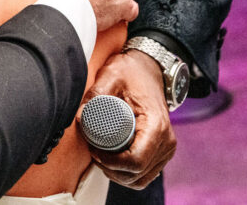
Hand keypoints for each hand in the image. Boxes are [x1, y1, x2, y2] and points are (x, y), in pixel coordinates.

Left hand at [79, 51, 175, 188]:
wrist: (149, 68)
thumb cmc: (131, 72)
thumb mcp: (111, 76)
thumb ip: (96, 93)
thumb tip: (79, 117)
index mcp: (156, 126)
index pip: (135, 161)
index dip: (111, 162)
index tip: (93, 149)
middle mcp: (166, 141)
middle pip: (137, 174)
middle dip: (111, 169)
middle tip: (93, 152)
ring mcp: (166, 148)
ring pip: (141, 178)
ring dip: (118, 174)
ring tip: (100, 156)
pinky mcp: (162, 151)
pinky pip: (145, 173)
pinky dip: (128, 174)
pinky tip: (112, 162)